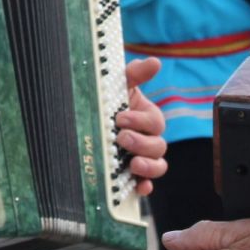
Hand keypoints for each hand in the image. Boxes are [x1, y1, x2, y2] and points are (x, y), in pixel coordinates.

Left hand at [116, 56, 169, 193]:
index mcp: (147, 118)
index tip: (120, 117)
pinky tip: (139, 187)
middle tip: (121, 139)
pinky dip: (145, 186)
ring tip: (132, 164)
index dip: (140, 121)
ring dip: (148, 167)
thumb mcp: (118, 86)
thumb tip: (154, 62)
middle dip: (141, 143)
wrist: (90, 118)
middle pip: (158, 146)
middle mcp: (149, 139)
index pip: (155, 122)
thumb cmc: (108, 102)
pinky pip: (147, 184)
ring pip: (158, 166)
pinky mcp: (135, 175)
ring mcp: (143, 158)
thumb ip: (134, 74)